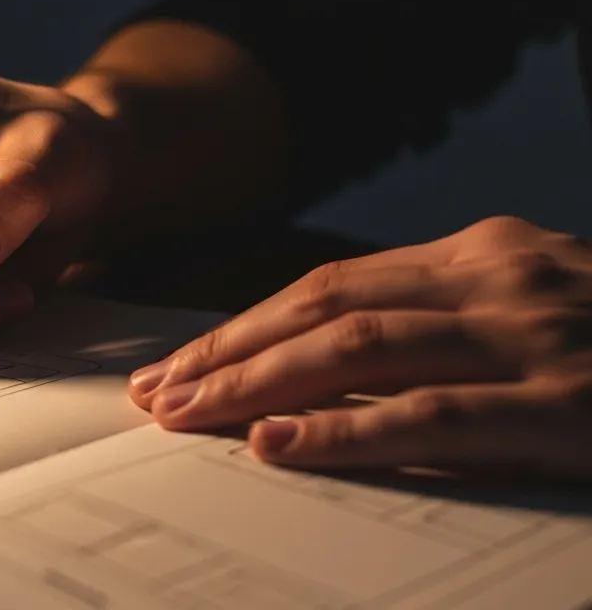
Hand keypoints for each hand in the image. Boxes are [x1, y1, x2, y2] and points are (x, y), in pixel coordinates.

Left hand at [130, 215, 591, 478]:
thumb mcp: (535, 313)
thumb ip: (443, 329)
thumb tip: (324, 376)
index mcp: (482, 255)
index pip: (329, 284)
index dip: (243, 325)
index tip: (179, 362)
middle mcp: (497, 279)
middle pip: (323, 307)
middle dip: (227, 352)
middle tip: (153, 392)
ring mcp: (534, 338)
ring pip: (358, 348)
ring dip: (257, 383)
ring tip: (185, 415)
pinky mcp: (567, 406)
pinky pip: (433, 415)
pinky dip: (348, 432)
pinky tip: (279, 448)